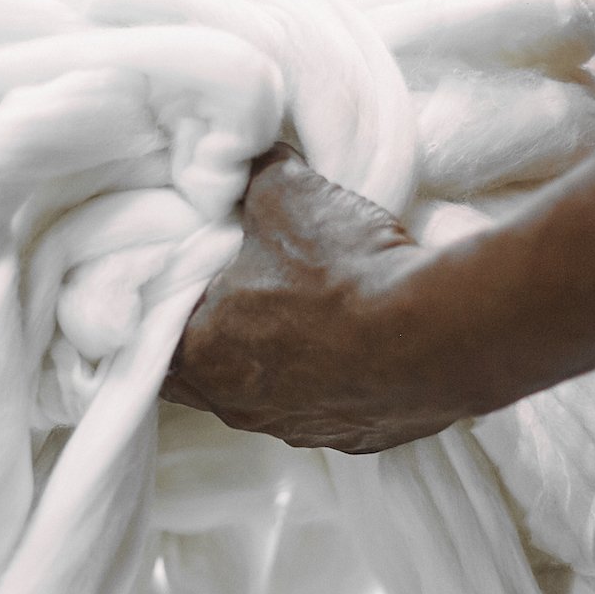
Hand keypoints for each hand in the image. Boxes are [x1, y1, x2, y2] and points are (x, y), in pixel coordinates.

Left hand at [161, 145, 477, 453]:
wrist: (441, 332)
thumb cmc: (343, 270)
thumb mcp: (283, 194)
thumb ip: (251, 176)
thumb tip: (243, 156)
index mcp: (205, 358)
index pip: (153, 347)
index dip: (164, 311)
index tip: (185, 282)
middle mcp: (245, 409)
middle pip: (211, 374)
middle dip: (223, 333)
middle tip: (244, 289)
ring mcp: (304, 429)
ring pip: (272, 394)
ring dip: (281, 359)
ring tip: (308, 311)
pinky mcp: (358, 436)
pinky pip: (331, 406)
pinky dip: (335, 378)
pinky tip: (357, 340)